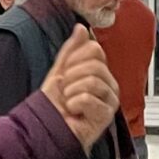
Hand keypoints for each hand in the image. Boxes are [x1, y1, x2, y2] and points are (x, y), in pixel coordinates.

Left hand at [40, 24, 119, 148]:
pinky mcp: (106, 115)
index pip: (94, 50)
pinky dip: (74, 104)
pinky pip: (89, 98)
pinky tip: (74, 112)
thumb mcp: (60, 71)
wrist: (49, 129)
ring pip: (92, 81)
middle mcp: (109, 85)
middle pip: (95, 65)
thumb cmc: (55, 106)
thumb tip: (81, 28)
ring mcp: (110, 101)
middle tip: (66, 91)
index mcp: (100, 73)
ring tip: (69, 102)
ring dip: (71, 92)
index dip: (74, 59)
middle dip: (72, 77)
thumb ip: (72, 50)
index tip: (65, 74)